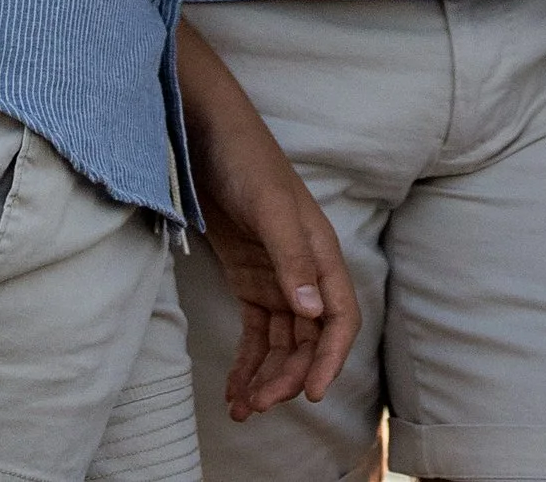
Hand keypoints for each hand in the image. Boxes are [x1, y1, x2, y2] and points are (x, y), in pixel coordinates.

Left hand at [181, 35, 358, 420]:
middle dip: (288, 376)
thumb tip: (313, 312)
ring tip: (243, 408)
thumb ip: (292, 258)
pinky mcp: (249, 280)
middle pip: (308, 339)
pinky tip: (234, 389)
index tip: (310, 394)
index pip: (339, 319)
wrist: (206, 136)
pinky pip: (256, 333)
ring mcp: (276, 277)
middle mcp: (304, 272)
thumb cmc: (246, 162)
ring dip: (267, 377)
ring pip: (281, 342)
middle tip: (260, 404)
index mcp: (321, 254)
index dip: (330, 359)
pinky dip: (248, 362)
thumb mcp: (270, 208)